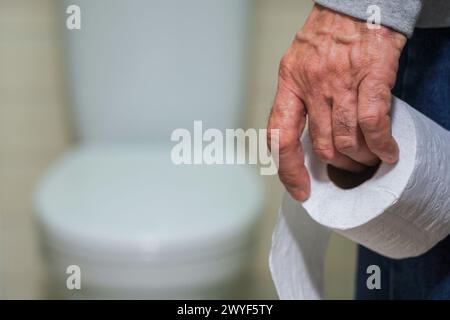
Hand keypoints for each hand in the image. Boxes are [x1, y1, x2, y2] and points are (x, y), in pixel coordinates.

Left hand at [267, 4, 405, 200]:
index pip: (280, 136)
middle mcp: (312, 84)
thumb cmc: (327, 34)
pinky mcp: (372, 76)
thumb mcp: (297, 64)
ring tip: (368, 159)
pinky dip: (381, 144)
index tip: (299, 189)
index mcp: (289, 83)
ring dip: (360, 158)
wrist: (355, 3)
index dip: (287, 169)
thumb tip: (302, 140)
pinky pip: (374, 123)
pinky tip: (388, 151)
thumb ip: (297, 100)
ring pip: (347, 140)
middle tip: (348, 165)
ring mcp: (342, 81)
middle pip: (321, 145)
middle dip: (337, 164)